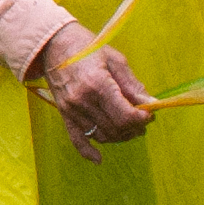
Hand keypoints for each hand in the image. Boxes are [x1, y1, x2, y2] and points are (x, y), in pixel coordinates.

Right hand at [36, 33, 155, 161]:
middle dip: (134, 128)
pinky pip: (77, 139)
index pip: (126, 115)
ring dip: (120, 136)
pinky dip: (88, 152)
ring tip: (129, 127)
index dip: (142, 119)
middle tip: (142, 120)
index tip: (150, 114)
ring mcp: (72, 109)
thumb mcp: (115, 61)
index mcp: (98, 84)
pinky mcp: (64, 114)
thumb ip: (133, 86)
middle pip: (116, 128)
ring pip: (102, 135)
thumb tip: (151, 104)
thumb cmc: (87, 48)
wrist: (53, 45)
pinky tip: (99, 159)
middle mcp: (84, 100)